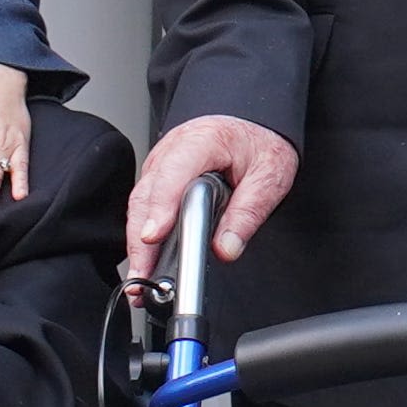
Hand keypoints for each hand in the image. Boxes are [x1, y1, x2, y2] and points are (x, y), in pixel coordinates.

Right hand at [127, 113, 301, 289]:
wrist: (253, 125)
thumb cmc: (259, 144)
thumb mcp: (269, 176)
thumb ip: (249, 212)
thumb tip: (226, 248)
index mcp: (203, 141)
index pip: (174, 173)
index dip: (161, 206)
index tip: (154, 236)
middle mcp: (173, 150)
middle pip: (147, 196)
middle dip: (141, 241)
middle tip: (144, 278)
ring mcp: (161, 164)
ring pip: (139, 205)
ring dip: (137, 244)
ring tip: (142, 281)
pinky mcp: (158, 179)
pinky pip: (144, 207)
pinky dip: (142, 237)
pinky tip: (146, 264)